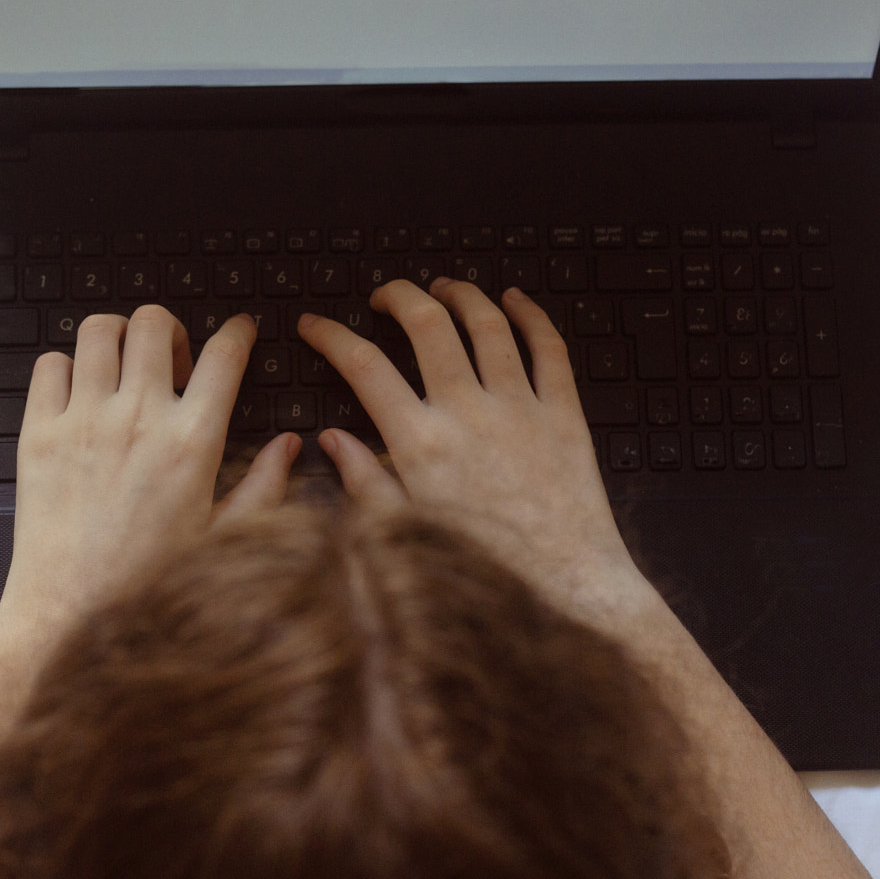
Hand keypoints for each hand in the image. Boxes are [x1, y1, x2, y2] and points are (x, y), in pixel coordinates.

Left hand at [0, 306, 297, 655]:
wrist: (72, 613)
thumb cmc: (147, 584)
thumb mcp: (222, 539)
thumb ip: (263, 485)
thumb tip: (289, 445)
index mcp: (191, 443)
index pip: (225, 355)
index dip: (238, 332)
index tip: (239, 331)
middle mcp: (137, 419)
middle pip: (155, 323)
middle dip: (171, 329)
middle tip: (173, 360)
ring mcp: (83, 421)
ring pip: (99, 330)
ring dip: (118, 337)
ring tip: (124, 366)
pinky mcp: (38, 433)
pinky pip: (49, 364)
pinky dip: (66, 365)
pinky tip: (80, 392)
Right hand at [298, 278, 651, 622]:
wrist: (563, 591)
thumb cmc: (484, 573)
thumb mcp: (405, 533)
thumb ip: (366, 480)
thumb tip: (333, 441)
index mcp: (421, 443)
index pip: (363, 366)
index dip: (331, 336)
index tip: (315, 325)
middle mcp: (469, 413)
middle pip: (426, 324)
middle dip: (397, 296)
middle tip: (383, 296)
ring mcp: (521, 408)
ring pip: (487, 323)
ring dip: (461, 295)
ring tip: (443, 287)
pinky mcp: (564, 415)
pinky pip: (549, 347)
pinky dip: (531, 314)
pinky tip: (516, 300)